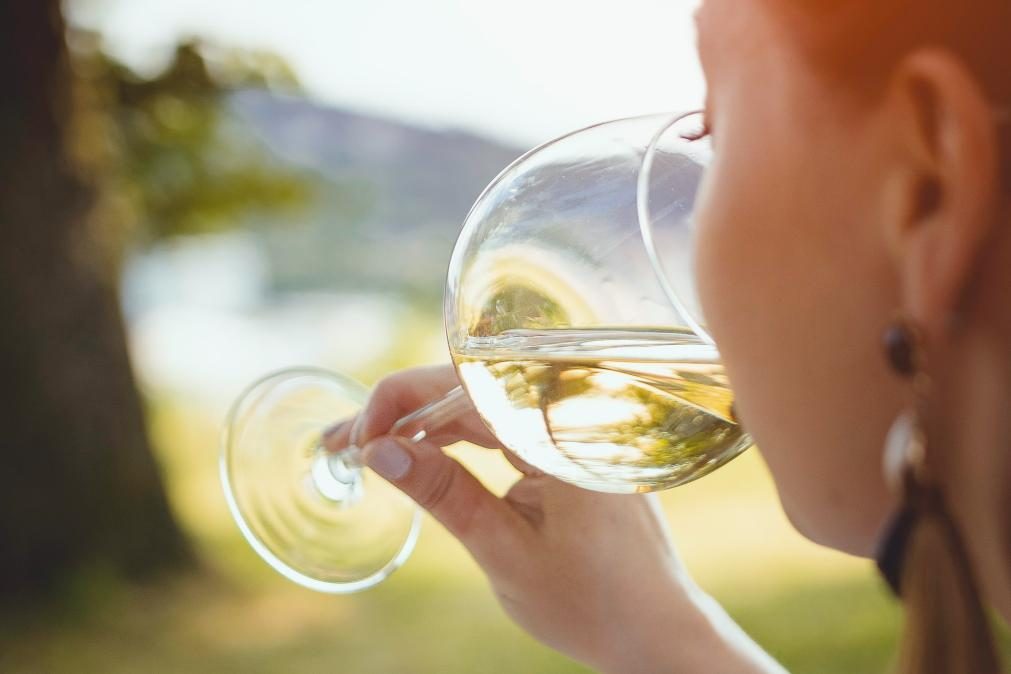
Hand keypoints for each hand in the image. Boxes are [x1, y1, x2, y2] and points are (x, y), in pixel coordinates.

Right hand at [324, 365, 782, 673]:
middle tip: (339, 443)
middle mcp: (568, 415)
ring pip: (480, 405)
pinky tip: (417, 453)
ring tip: (364, 449)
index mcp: (560, 430)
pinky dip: (455, 439)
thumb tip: (379, 452)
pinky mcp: (564, 448)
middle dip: (399, 413)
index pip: (466, 384)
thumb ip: (445, 495)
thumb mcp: (506, 551)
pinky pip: (501, 426)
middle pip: (468, 389)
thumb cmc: (592, 600)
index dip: (401, 401)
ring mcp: (567, 429)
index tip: (358, 438)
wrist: (655, 629)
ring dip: (421, 425)